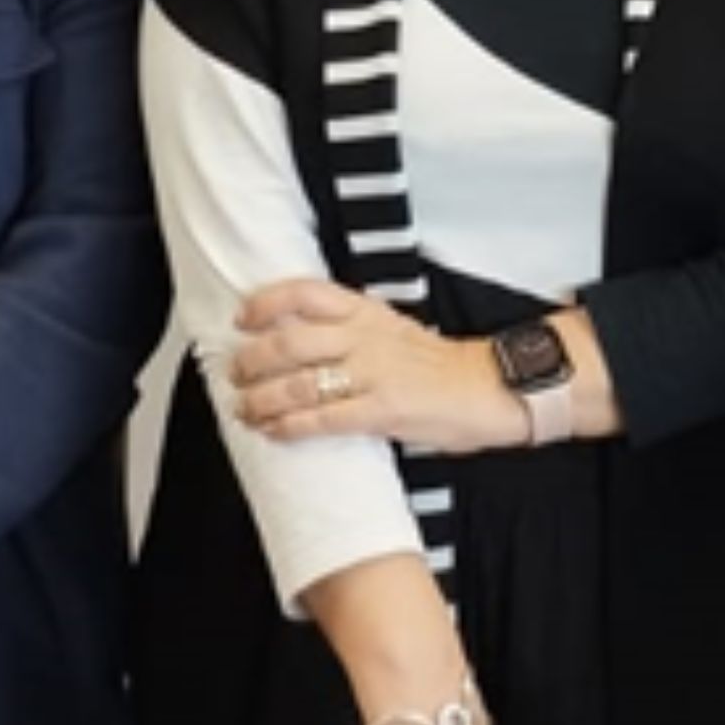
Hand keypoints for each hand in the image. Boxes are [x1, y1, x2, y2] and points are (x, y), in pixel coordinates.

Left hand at [226, 279, 519, 454]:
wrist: (490, 388)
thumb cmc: (440, 366)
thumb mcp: (393, 330)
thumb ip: (352, 333)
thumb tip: (299, 345)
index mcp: (367, 311)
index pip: (306, 293)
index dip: (266, 304)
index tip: (242, 318)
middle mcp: (365, 337)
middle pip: (291, 341)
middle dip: (253, 360)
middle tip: (234, 373)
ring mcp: (374, 373)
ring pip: (299, 383)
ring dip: (262, 400)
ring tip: (244, 410)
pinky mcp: (383, 410)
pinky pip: (323, 419)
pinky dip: (291, 427)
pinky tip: (273, 432)